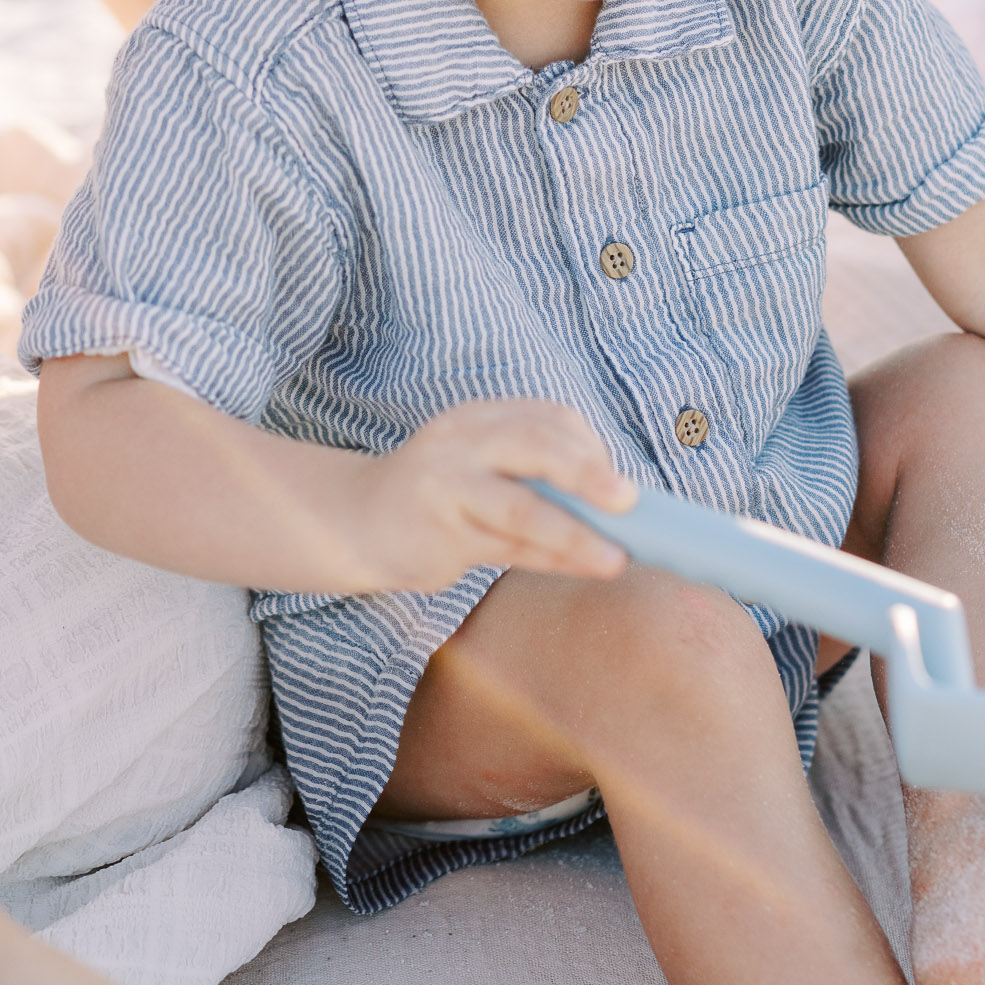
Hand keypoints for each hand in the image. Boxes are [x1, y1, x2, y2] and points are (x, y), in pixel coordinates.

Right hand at [369, 398, 636, 591]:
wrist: (354, 523)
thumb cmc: (438, 497)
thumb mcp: (482, 467)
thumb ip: (536, 475)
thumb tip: (618, 505)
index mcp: (479, 417)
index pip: (548, 419)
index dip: (591, 448)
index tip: (618, 482)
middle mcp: (463, 442)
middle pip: (535, 447)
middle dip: (588, 474)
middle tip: (630, 501)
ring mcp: (448, 487)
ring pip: (523, 508)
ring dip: (576, 534)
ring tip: (616, 558)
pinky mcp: (441, 534)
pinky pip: (508, 547)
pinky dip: (552, 558)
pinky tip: (583, 567)